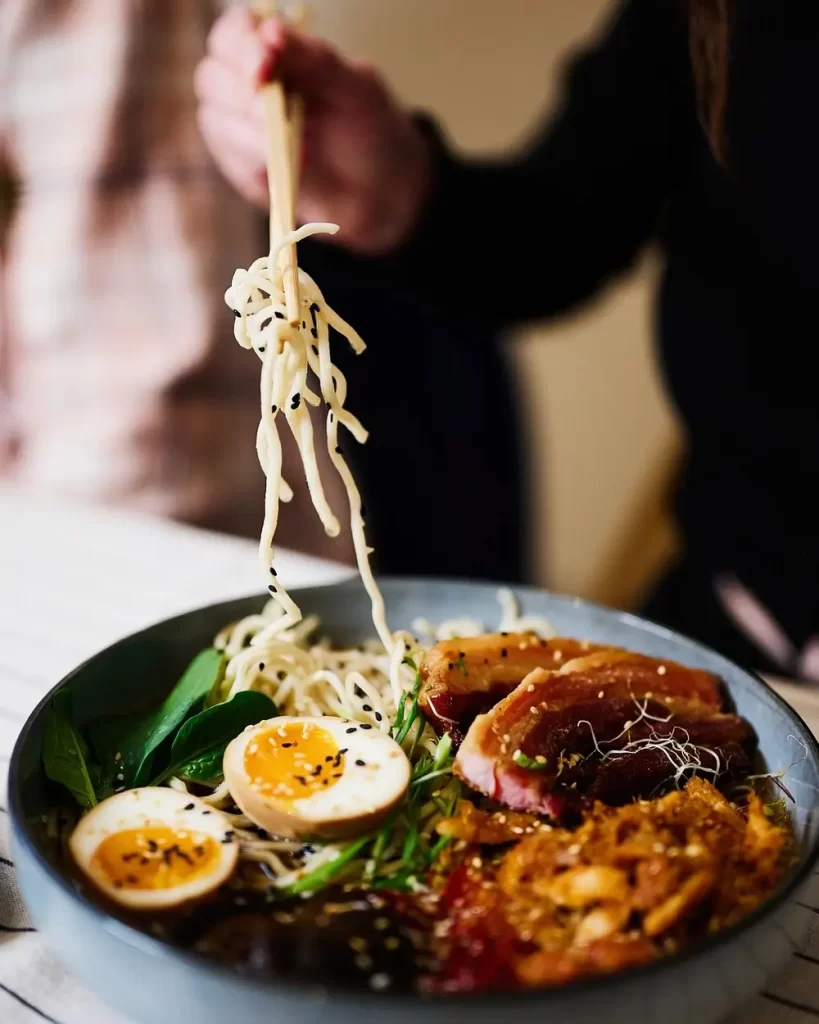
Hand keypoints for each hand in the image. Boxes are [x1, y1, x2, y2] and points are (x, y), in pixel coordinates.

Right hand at [195, 7, 431, 255]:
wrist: (378, 191)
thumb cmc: (368, 129)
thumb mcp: (352, 87)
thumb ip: (312, 57)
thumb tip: (270, 31)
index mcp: (275, 51)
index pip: (235, 33)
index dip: (241, 48)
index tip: (263, 71)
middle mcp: (248, 84)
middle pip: (213, 75)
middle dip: (242, 97)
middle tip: (274, 119)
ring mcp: (239, 125)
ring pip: (215, 119)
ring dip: (250, 135)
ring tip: (299, 150)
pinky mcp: (242, 165)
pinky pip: (230, 158)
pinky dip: (256, 161)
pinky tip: (289, 167)